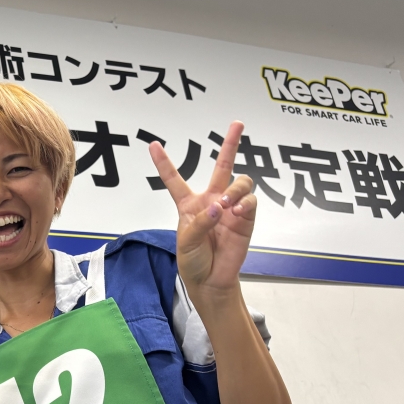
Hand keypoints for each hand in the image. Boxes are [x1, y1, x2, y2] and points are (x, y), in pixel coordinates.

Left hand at [149, 121, 256, 295]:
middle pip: (222, 165)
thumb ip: (200, 222)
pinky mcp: (246, 218)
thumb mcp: (186, 241)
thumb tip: (219, 206)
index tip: (152, 145)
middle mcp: (212, 200)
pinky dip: (245, 203)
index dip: (164, 163)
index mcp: (189, 204)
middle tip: (238, 123)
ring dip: (236, 188)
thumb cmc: (193, 260)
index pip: (174, 179)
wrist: (210, 280)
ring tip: (227, 203)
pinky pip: (251, 201)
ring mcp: (231, 207)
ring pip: (240, 181)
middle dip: (231, 143)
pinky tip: (237, 212)